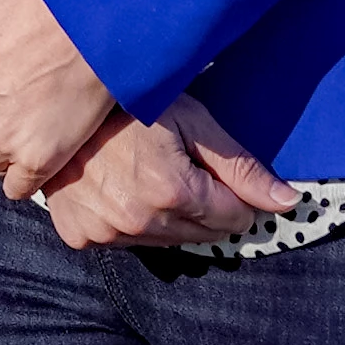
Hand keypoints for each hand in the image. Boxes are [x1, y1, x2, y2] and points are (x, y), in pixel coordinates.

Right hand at [39, 95, 300, 253]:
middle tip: (182, 168)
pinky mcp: (80, 236)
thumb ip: (241, 168)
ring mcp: (104, 232)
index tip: (216, 171)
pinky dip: (130, 222)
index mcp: (171, 190)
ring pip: (165, 241)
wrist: (57, 102)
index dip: (234, 195)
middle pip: (202, 234)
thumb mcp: (193, 122)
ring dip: (168, 217)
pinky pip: (124, 242)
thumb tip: (287, 203)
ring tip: (148, 175)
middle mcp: (137, 220)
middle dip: (204, 207)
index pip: (233, 218)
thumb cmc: (129, 103)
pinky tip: (119, 187)